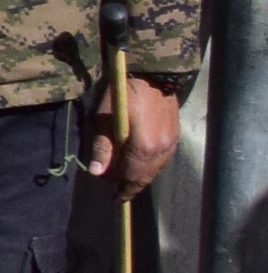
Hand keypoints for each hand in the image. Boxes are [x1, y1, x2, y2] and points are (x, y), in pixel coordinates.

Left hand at [96, 76, 183, 190]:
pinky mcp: (175, 134)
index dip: (122, 189)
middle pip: (146, 175)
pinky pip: (162, 157)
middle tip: (118, 190)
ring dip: (141, 174)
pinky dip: (150, 164)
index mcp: (143, 148)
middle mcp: (161, 150)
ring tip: (126, 177)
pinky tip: (140, 161)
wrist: (152, 74)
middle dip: (131, 184)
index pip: (131, 177)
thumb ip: (102, 148)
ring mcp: (171, 142)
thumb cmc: (122, 95)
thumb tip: (97, 173)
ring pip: (156, 168)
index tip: (115, 199)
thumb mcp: (104, 120)